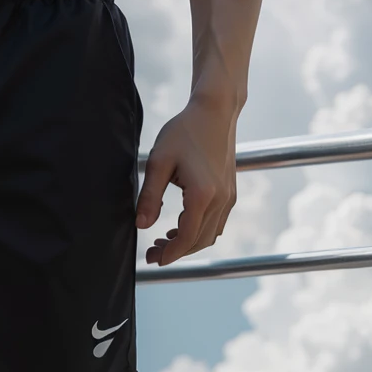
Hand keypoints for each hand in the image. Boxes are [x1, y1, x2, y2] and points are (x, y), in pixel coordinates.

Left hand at [135, 101, 236, 265]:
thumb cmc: (184, 132)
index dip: (169, 253)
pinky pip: (217, 223)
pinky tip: (181, 225)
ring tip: (163, 240)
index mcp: (203, 195)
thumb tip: (141, 225)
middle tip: (152, 252)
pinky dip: (200, 231)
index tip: (152, 259)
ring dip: (188, 243)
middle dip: (176, 251)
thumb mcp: (159, 162)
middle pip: (200, 241)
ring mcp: (229, 197)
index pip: (187, 238)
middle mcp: (221, 200)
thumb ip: (149, 196)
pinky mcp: (230, 192)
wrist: (214, 112)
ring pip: (210, 234)